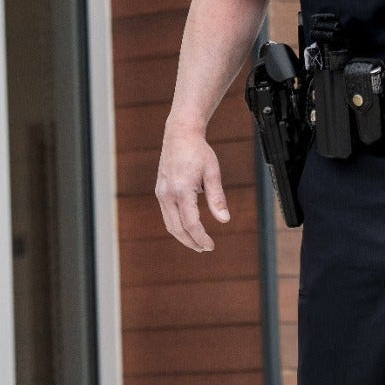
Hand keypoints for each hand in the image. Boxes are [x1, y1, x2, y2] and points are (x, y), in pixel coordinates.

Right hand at [155, 125, 230, 251]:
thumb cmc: (199, 152)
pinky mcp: (160, 192)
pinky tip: (188, 228)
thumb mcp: (213, 172)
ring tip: (197, 243)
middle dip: (191, 242)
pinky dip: (177, 226)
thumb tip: (225, 220)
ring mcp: (161, 193)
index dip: (201, 237)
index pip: (191, 223)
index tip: (211, 246)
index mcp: (182, 190)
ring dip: (183, 236)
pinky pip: (167, 215)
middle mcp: (167, 194)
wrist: (179, 135)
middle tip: (205, 248)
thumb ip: (217, 197)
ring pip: (169, 224)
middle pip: (177, 228)